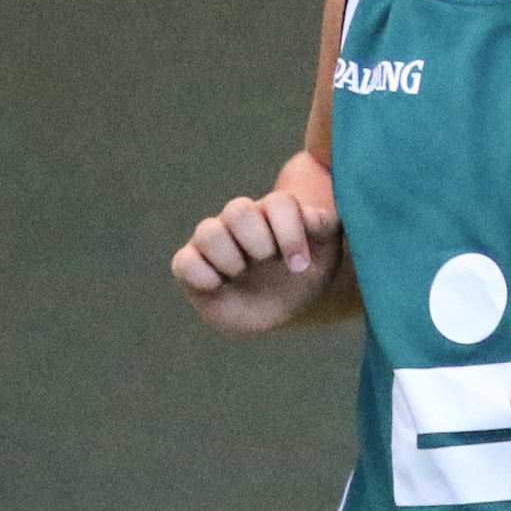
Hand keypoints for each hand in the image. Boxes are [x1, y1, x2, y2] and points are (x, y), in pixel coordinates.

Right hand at [172, 190, 343, 333]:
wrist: (286, 306)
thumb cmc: (306, 273)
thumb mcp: (326, 253)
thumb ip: (324, 227)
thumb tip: (311, 217)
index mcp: (273, 213)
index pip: (278, 204)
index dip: (290, 233)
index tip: (300, 265)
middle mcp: (239, 222)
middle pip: (238, 211)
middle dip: (258, 242)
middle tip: (267, 263)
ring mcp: (214, 244)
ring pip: (207, 232)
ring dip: (230, 259)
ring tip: (240, 274)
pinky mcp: (194, 270)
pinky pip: (184, 263)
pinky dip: (201, 275)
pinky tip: (219, 286)